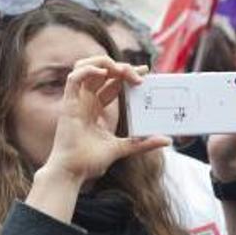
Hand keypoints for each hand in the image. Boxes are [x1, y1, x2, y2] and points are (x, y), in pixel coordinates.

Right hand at [41, 56, 168, 185]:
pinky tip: (104, 72)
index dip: (127, 73)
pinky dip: (87, 70)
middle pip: (100, 71)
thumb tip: (167, 140)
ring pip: (84, 68)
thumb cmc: (90, 161)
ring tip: (121, 70)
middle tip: (139, 73)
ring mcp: (76, 101)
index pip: (111, 82)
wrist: (74, 172)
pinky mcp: (68, 104)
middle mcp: (85, 100)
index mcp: (96, 108)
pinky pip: (74, 79)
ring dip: (103, 63)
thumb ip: (142, 143)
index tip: (146, 72)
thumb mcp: (123, 148)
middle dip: (120, 67)